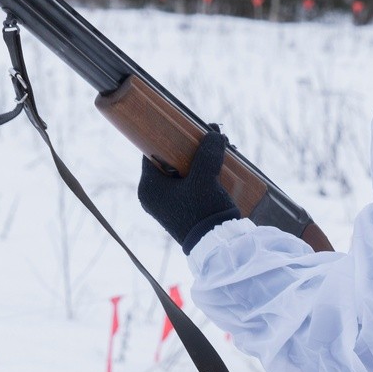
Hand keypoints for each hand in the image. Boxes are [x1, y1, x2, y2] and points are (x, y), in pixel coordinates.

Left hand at [138, 128, 240, 253]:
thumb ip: (208, 153)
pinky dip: (204, 172)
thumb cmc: (203, 211)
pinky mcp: (185, 210)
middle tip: (211, 136)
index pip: (151, 152)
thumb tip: (214, 133)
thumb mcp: (205, 177)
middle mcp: (155, 196)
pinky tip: (222, 163)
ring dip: (202, 158)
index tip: (184, 126)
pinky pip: (192, 183)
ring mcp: (170, 204)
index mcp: (149, 188)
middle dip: (192, 147)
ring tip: (223, 148)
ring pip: (185, 171)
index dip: (167, 137)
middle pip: (171, 160)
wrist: (218, 245)